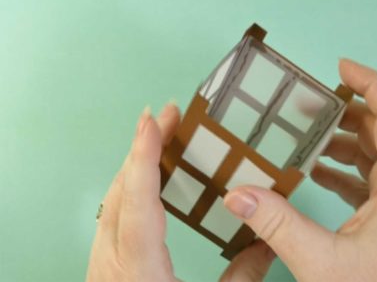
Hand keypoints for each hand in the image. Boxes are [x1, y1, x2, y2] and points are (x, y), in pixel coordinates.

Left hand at [86, 104, 274, 281]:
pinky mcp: (103, 265)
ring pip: (113, 198)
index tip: (153, 120)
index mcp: (138, 270)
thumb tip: (271, 244)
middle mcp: (110, 260)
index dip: (145, 157)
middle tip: (170, 115)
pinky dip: (130, 186)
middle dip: (144, 146)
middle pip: (121, 189)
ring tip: (160, 136)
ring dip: (136, 163)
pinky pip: (112, 213)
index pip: (138, 202)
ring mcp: (101, 262)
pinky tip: (146, 179)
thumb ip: (244, 275)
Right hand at [224, 59, 376, 280]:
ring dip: (346, 144)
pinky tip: (320, 174)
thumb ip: (277, 225)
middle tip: (309, 106)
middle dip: (346, 113)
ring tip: (307, 140)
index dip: (370, 83)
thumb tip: (236, 195)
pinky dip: (349, 172)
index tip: (340, 68)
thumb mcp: (324, 263)